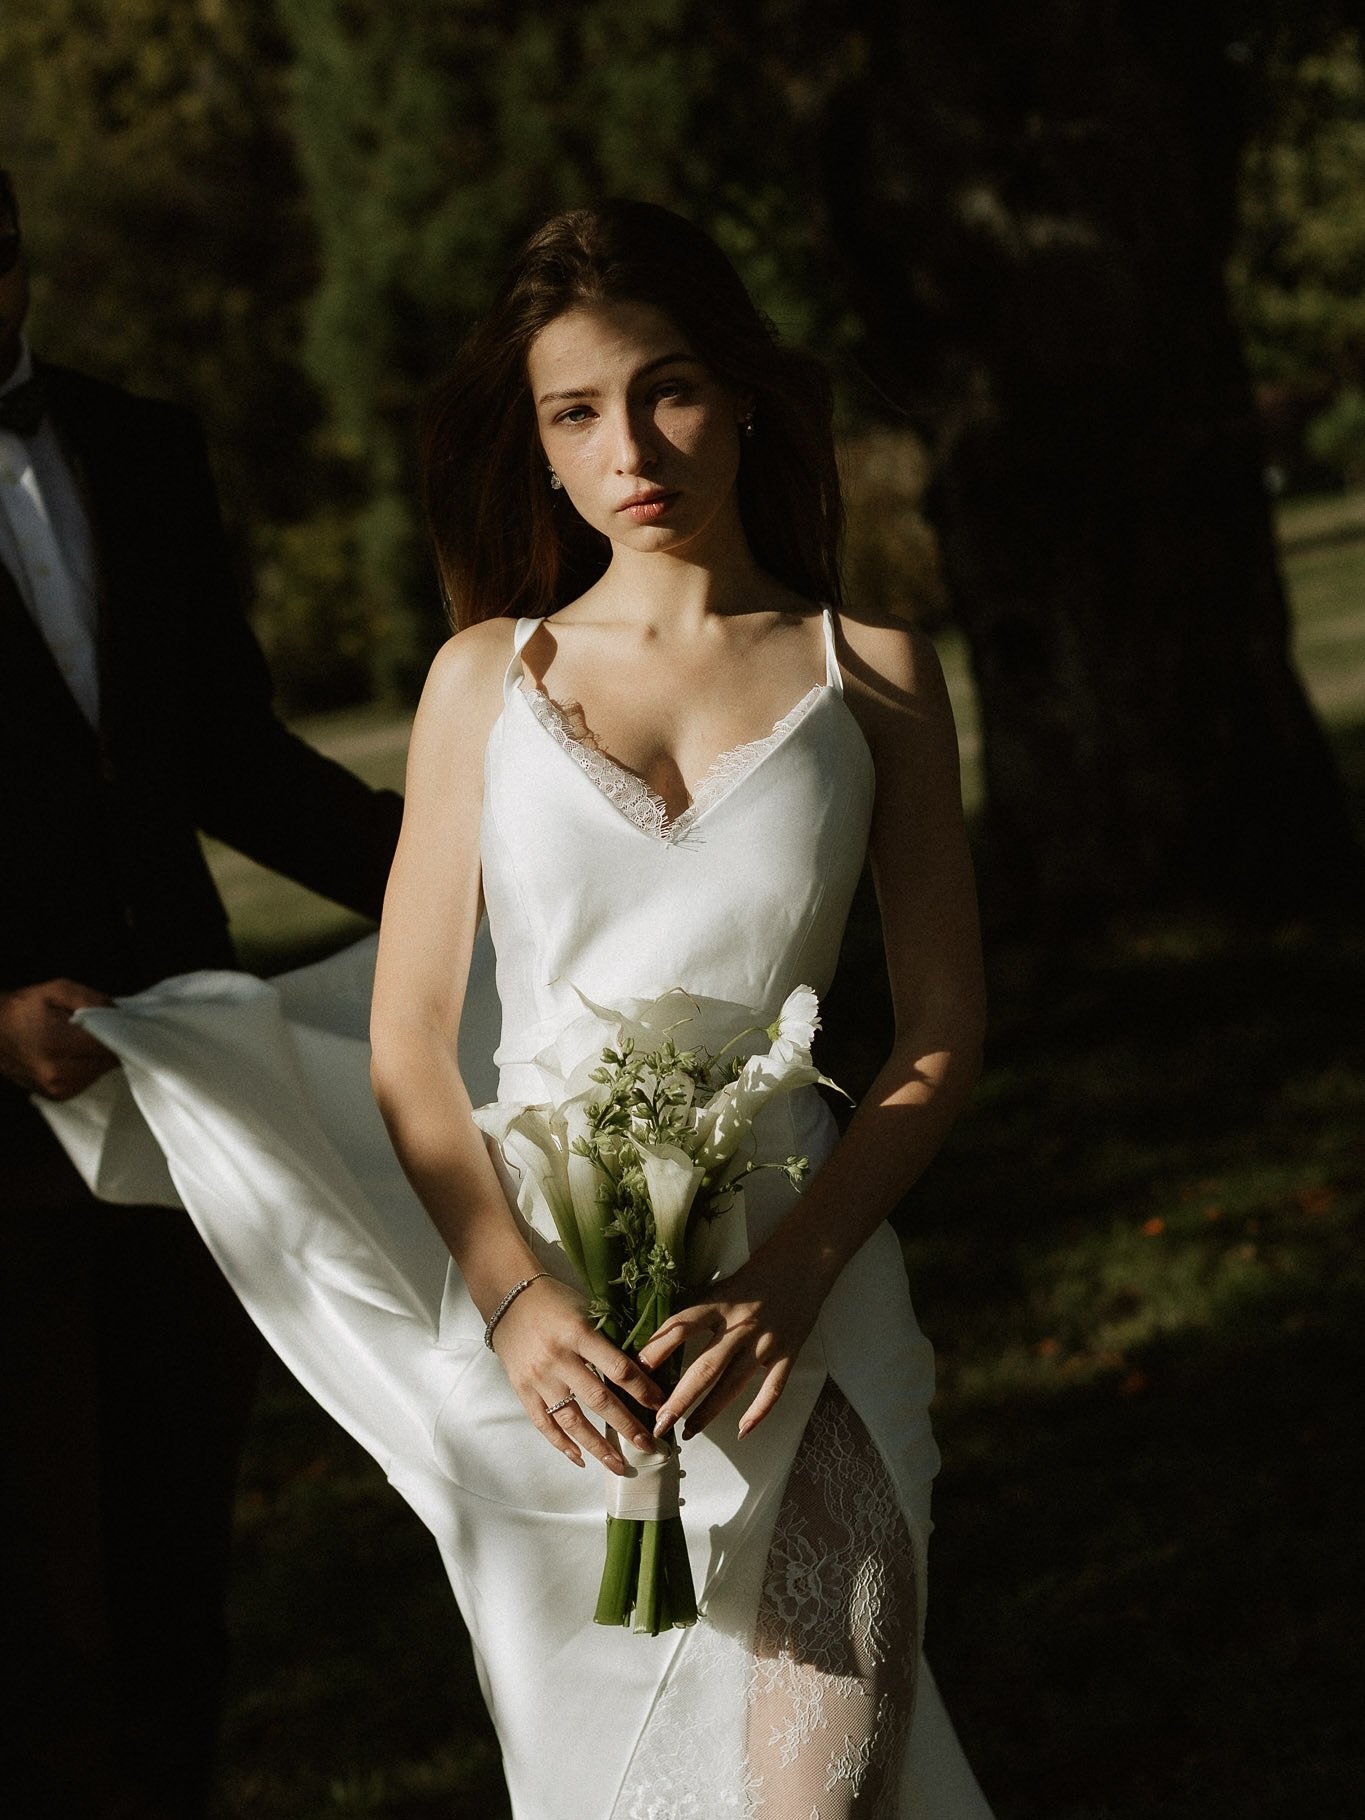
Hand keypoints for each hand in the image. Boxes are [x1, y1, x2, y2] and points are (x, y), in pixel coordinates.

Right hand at [0, 979, 117, 1098]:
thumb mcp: (57, 990)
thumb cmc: (24, 1008)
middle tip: (100, 1030)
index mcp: (55, 1043)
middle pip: (106, 1062)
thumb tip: (119, 1014)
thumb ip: (91, 1000)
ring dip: (98, 1058)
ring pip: (99, 1073)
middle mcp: (56, 1072)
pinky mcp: (57, 1096)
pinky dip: (88, 1068)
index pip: (107, 1046)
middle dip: (109, 1045)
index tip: (122, 1024)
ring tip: (83, 1041)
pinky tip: (75, 1054)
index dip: (120, 1034)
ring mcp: (56, 1088)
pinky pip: (88, 1081)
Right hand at [490, 1276, 664, 1473]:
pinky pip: (544, 1423)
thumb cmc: (556, 1301)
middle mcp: (558, 1358)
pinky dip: (562, 1444)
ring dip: (597, 1447)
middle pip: (599, 1400)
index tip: (660, 1404)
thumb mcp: (586, 1310)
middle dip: (627, 1426)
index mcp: (578, 1333)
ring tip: (619, 1465)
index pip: (617, 1368)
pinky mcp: (523, 1389)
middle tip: (648, 1445)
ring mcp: (538, 1377)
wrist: (508, 1298)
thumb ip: (608, 1339)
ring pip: (572, 1420)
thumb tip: (642, 1370)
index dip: (642, 1389)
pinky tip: (580, 1460)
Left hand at [639, 1254, 825, 1442]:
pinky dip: (758, 1412)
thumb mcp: (719, 1287)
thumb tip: (657, 1340)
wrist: (802, 1262)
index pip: (681, 1327)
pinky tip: (742, 1430)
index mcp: (719, 1303)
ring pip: (734, 1385)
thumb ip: (695, 1312)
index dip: (657, 1349)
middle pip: (706, 1368)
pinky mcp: (788, 1354)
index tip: (636, 1371)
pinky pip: (772, 1390)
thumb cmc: (753, 1277)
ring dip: (709, 1412)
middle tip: (659, 1423)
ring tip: (688, 1432)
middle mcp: (740, 1326)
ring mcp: (765, 1343)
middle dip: (680, 1399)